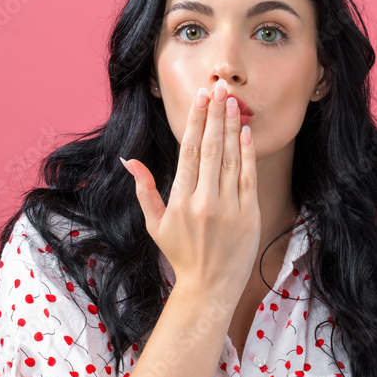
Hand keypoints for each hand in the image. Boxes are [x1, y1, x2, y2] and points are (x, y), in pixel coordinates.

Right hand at [120, 79, 260, 300]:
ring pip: (231, 158)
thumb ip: (144, 189)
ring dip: (231, 127)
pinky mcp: (248, 214)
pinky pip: (248, 177)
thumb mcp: (155, 224)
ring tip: (232, 102)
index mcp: (180, 201)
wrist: (209, 287)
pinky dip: (247, 153)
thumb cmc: (181, 254)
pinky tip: (245, 132)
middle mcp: (204, 201)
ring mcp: (228, 208)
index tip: (200, 98)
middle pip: (210, 148)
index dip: (195, 121)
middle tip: (218, 88)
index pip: (189, 152)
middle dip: (214, 115)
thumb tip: (128, 160)